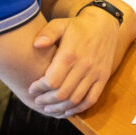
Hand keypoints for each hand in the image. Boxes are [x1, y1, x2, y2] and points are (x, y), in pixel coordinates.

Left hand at [29, 0, 119, 117]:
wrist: (104, 24)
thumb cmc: (78, 26)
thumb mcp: (60, 24)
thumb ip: (47, 33)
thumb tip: (36, 44)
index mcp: (70, 55)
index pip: (52, 81)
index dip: (39, 88)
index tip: (32, 88)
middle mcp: (84, 66)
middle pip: (62, 93)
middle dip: (47, 100)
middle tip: (38, 100)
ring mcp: (95, 73)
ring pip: (76, 99)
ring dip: (60, 107)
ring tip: (49, 108)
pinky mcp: (103, 77)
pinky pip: (92, 99)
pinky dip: (79, 108)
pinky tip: (68, 110)